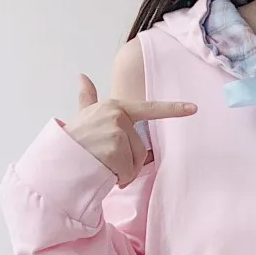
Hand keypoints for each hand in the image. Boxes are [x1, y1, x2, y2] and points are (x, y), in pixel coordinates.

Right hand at [64, 74, 196, 186]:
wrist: (61, 158)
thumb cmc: (75, 139)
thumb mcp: (83, 114)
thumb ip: (87, 98)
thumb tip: (82, 77)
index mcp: (116, 108)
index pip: (149, 109)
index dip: (174, 109)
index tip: (194, 108)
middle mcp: (118, 116)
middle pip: (141, 148)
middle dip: (128, 162)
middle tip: (107, 160)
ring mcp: (117, 132)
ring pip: (135, 162)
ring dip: (123, 171)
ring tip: (103, 164)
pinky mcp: (115, 150)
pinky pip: (128, 172)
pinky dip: (119, 178)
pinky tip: (104, 171)